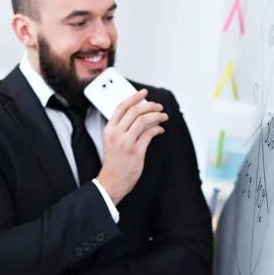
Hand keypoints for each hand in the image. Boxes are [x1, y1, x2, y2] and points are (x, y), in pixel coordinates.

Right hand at [97, 89, 166, 203]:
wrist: (111, 181)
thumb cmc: (113, 162)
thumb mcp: (111, 141)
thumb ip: (120, 128)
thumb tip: (137, 115)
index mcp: (109, 129)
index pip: (121, 107)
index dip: (134, 97)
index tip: (144, 93)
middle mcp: (117, 134)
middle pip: (135, 111)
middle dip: (150, 106)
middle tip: (158, 106)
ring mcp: (126, 142)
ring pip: (143, 120)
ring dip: (157, 116)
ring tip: (163, 116)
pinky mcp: (136, 152)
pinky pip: (150, 134)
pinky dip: (157, 129)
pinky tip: (160, 130)